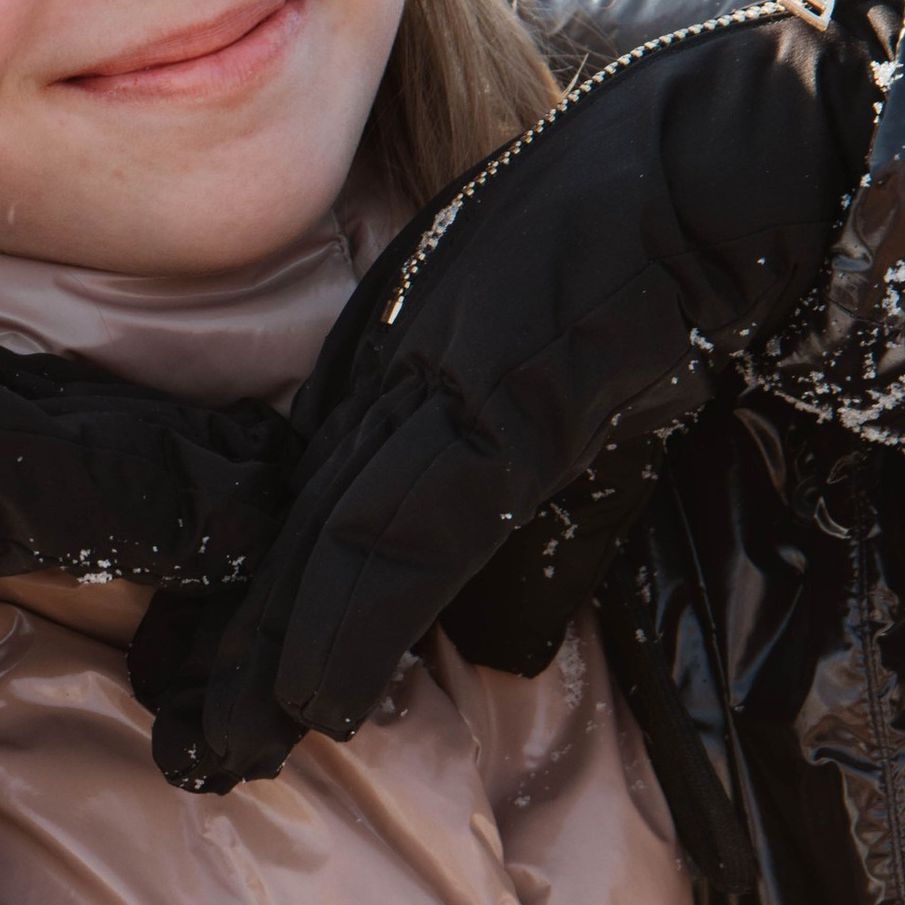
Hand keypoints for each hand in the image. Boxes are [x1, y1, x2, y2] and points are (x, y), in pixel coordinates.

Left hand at [133, 0, 891, 790]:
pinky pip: (413, 532)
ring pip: (326, 541)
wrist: (729, 156)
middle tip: (175, 740)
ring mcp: (446, 385)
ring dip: (264, 655)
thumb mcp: (545, 316)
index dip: (260, 587)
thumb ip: (498, 418)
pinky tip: (315, 699)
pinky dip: (357, 619)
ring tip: (209, 748)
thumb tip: (488, 580)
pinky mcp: (505, 408)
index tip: (200, 668)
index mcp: (406, 346)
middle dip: (231, 639)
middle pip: (296, 525)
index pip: (311, 487)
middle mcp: (404, 369)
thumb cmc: (654, 207)